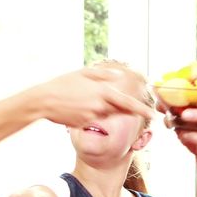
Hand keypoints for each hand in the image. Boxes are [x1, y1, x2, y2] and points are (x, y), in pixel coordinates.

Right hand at [32, 67, 153, 126]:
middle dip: (118, 108)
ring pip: (104, 114)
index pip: (127, 103)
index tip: (152, 114)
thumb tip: (119, 75)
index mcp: (103, 91)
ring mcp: (92, 116)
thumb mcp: (84, 73)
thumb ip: (103, 74)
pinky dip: (88, 113)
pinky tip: (75, 106)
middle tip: (110, 103)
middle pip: (117, 110)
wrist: (44, 101)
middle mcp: (100, 105)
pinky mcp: (84, 124)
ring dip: (100, 108)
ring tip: (81, 99)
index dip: (141, 110)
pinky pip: (92, 119)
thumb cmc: (63, 83)